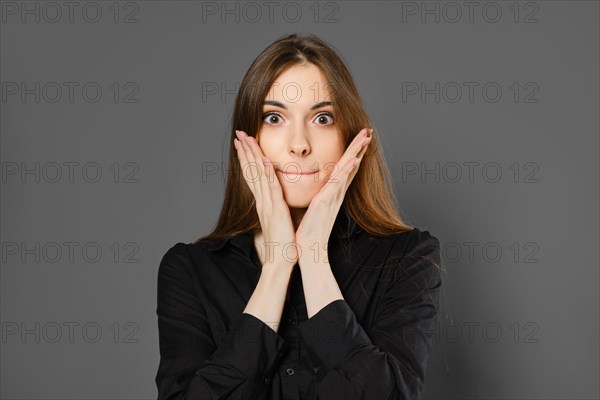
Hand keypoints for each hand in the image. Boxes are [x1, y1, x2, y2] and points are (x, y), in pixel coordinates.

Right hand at [234, 129, 297, 268]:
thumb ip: (276, 208)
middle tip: (239, 134)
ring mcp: (267, 205)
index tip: (243, 143)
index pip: (253, 176)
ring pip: (258, 176)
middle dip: (245, 151)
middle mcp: (262, 202)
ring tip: (246, 139)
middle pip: (251, 171)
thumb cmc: (282, 244)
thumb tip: (277, 201)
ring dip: (252, 156)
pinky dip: (267, 174)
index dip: (247, 159)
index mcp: (263, 203)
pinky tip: (265, 161)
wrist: (280, 262)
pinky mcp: (276, 211)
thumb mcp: (278, 220)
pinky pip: (271, 189)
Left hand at [295, 128, 372, 261]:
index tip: (360, 139)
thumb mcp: (314, 207)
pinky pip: (338, 183)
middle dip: (359, 148)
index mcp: (333, 193)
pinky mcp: (326, 202)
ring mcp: (333, 197)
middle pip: (351, 165)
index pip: (346, 168)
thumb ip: (319, 196)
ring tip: (365, 139)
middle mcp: (336, 193)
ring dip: (357, 153)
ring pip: (348, 170)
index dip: (354, 153)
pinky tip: (354, 160)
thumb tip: (317, 189)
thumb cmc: (309, 230)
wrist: (308, 248)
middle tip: (368, 132)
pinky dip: (347, 171)